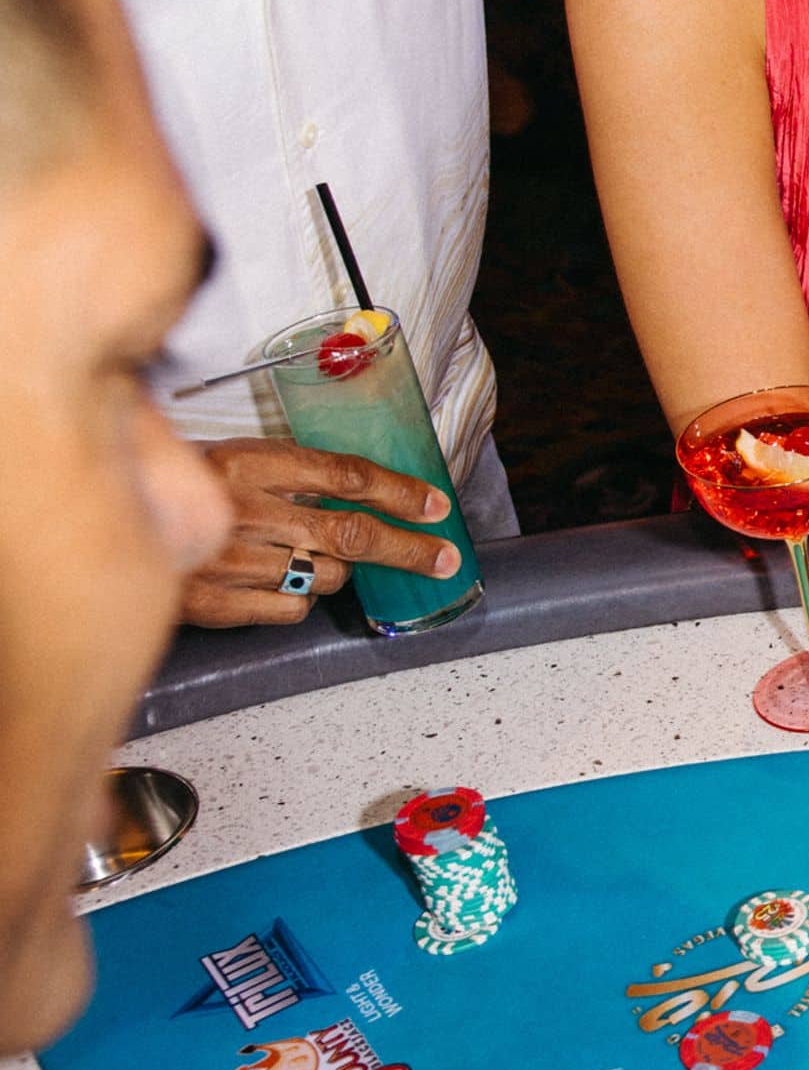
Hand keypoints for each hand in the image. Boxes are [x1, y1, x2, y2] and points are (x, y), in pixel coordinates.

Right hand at [181, 438, 461, 627]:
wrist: (104, 522)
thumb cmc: (179, 490)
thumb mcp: (234, 461)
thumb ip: (294, 475)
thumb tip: (370, 494)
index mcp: (247, 463)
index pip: (344, 476)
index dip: (400, 493)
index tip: (434, 506)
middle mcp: (241, 509)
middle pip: (351, 534)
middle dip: (408, 549)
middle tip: (443, 559)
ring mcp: (228, 560)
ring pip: (326, 576)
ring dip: (334, 571)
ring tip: (305, 557)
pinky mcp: (215, 604)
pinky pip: (292, 609)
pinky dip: (298, 599)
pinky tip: (276, 582)